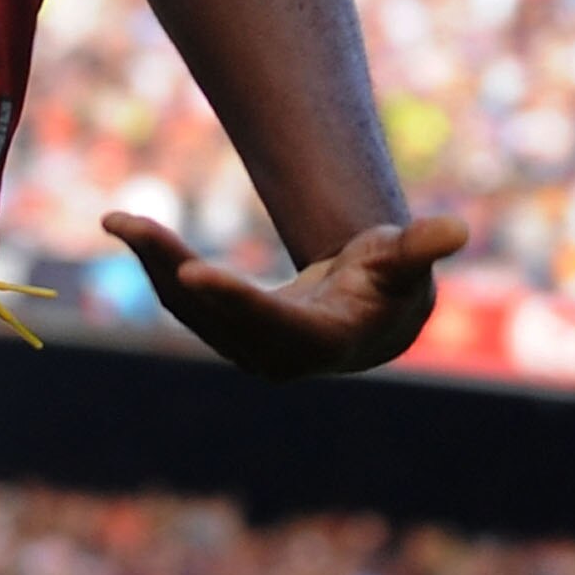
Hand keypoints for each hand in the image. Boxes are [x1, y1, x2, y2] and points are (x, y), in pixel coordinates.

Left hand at [99, 211, 467, 381]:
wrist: (367, 319)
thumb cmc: (389, 283)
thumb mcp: (401, 262)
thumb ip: (420, 247)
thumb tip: (458, 228)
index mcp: (319, 340)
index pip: (267, 320)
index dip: (230, 296)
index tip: (190, 269)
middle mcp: (274, 355)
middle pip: (211, 310)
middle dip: (167, 264)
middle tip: (128, 222)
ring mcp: (243, 350)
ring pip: (185, 306)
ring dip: (149, 261)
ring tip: (117, 218)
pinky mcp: (223, 336)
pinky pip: (180, 302)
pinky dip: (153, 265)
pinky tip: (128, 229)